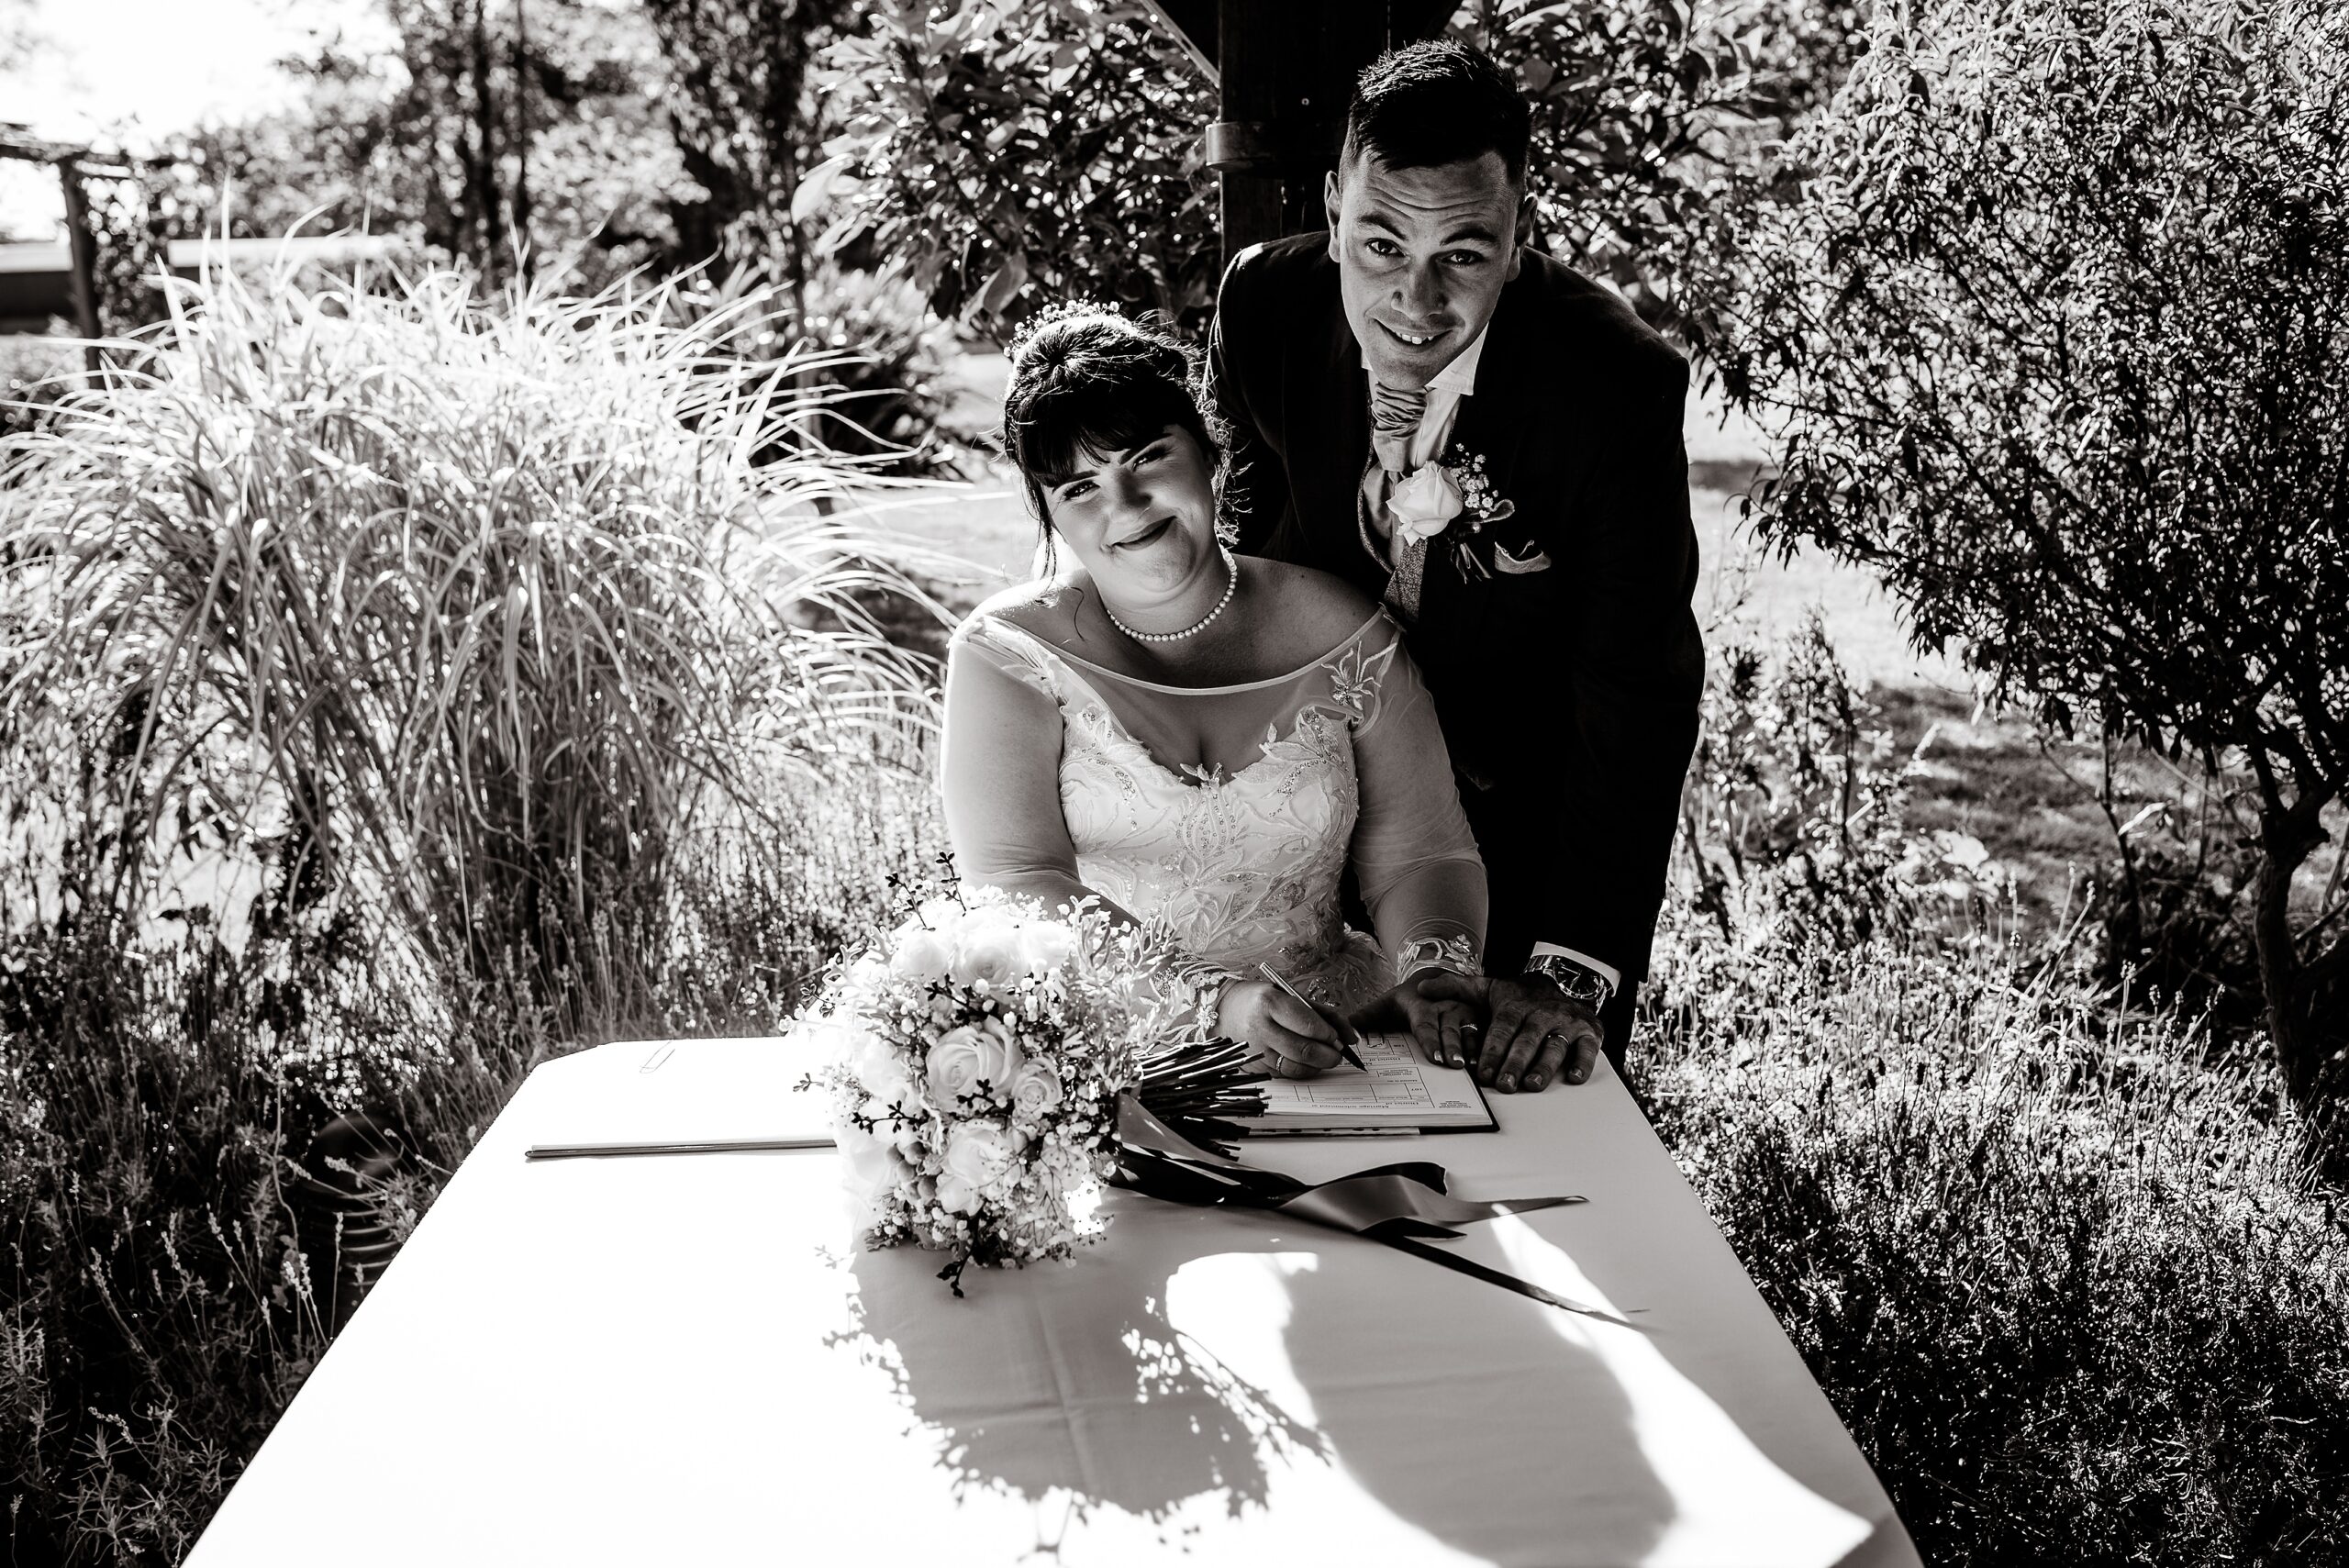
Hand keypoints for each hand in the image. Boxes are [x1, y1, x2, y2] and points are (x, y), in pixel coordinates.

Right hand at [1217, 978, 1356, 1078]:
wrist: (1223, 1009)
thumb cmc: (1261, 999)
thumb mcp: (1290, 995)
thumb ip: (1322, 1014)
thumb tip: (1351, 1036)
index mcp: (1270, 1003)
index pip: (1308, 1026)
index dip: (1329, 1034)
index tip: (1335, 1036)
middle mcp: (1260, 1028)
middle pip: (1304, 1051)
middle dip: (1329, 1055)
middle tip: (1336, 1052)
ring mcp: (1256, 1050)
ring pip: (1296, 1068)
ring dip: (1317, 1066)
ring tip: (1322, 1056)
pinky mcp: (1254, 1067)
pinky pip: (1285, 1073)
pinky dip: (1300, 1069)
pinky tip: (1302, 1059)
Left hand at [1347, 969, 1482, 1067]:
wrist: (1432, 979)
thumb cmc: (1405, 1000)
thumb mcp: (1383, 1005)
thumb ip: (1363, 1019)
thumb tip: (1343, 1031)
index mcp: (1421, 1005)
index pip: (1425, 1025)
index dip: (1430, 1042)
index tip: (1434, 1058)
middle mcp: (1445, 1006)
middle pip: (1448, 1031)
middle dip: (1452, 1048)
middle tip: (1454, 1065)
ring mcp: (1464, 1012)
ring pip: (1469, 1032)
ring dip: (1470, 1049)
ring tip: (1470, 1065)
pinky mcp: (1478, 1018)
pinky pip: (1482, 1034)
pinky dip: (1483, 1048)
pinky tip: (1484, 1061)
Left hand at [1413, 973, 1603, 1091]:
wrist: (1565, 981)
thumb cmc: (1520, 996)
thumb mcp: (1488, 987)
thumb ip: (1455, 988)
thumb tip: (1422, 987)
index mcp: (1516, 1006)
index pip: (1502, 1029)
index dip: (1493, 1051)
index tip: (1482, 1072)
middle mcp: (1541, 1014)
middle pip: (1527, 1040)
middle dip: (1515, 1063)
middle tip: (1505, 1085)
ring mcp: (1566, 1023)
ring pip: (1555, 1045)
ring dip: (1545, 1066)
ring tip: (1533, 1084)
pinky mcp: (1589, 1032)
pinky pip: (1588, 1048)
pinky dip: (1583, 1062)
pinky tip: (1574, 1078)